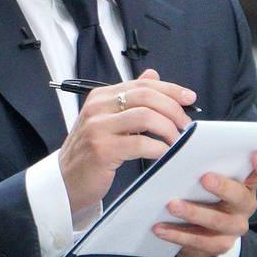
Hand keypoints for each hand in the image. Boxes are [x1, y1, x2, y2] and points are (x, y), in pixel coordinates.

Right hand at [59, 69, 196, 213]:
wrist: (66, 180)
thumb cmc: (92, 151)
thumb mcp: (109, 119)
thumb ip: (130, 98)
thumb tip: (153, 75)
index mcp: (101, 96)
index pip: (142, 84)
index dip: (171, 89)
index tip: (190, 98)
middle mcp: (98, 107)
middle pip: (146, 96)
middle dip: (173, 109)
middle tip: (185, 124)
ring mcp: (98, 128)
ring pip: (146, 116)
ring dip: (168, 128)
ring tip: (176, 140)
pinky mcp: (102, 150)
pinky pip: (140, 143)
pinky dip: (159, 147)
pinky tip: (164, 153)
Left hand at [153, 151, 256, 256]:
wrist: (206, 232)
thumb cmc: (206, 191)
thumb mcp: (210, 174)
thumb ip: (206, 162)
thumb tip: (183, 144)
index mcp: (247, 182)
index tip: (254, 155)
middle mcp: (246, 205)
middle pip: (240, 196)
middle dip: (223, 187)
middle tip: (204, 177)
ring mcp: (235, 227)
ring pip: (217, 221)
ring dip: (193, 211)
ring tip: (171, 204)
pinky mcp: (220, 245)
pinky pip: (199, 241)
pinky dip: (177, 234)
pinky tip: (159, 227)